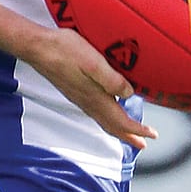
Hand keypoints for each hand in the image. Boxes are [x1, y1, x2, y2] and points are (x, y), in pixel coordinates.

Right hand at [20, 24, 154, 147]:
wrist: (38, 48)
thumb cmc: (65, 51)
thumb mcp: (93, 62)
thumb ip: (112, 79)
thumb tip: (129, 93)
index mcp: (95, 97)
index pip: (121, 121)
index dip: (138, 130)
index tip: (152, 135)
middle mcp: (88, 102)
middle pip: (112, 126)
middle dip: (129, 136)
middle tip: (143, 144)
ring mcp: (80, 98)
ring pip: (104, 121)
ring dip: (119, 129)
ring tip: (129, 133)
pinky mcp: (75, 91)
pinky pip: (96, 113)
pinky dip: (107, 118)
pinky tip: (109, 111)